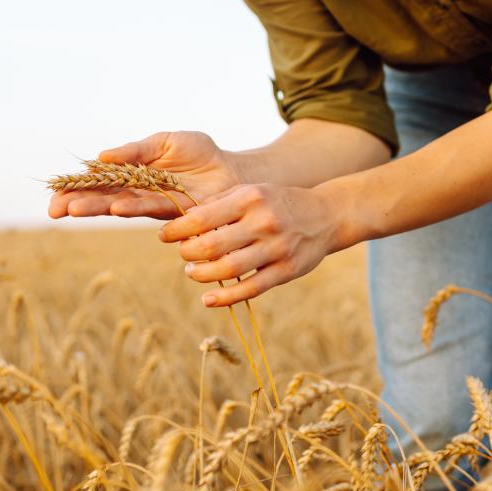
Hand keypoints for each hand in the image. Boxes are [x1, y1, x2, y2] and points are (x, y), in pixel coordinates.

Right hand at [48, 131, 241, 219]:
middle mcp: (140, 193)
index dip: (77, 189)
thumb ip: (136, 150)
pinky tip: (116, 206)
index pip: (99, 182)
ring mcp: (157, 204)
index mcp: (133, 175)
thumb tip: (102, 156)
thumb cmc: (201, 155)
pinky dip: (132, 206)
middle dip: (78, 203)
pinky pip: (151, 208)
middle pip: (103, 197)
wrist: (234, 171)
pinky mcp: (176, 212)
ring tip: (75, 209)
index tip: (55, 196)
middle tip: (55, 210)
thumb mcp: (166, 142)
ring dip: (97, 208)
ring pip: (121, 205)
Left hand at [158, 183, 339, 307]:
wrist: (326, 215)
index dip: (177, 230)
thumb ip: (219, 202)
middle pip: (212, 245)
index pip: (203, 217)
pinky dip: (226, 298)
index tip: (165, 235)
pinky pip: (252, 288)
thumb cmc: (278, 202)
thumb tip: (183, 219)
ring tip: (192, 272)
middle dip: (188, 253)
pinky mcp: (287, 270)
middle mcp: (263, 222)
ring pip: (229, 269)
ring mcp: (276, 248)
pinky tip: (207, 300)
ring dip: (203, 275)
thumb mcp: (251, 190)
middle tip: (183, 254)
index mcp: (250, 198)